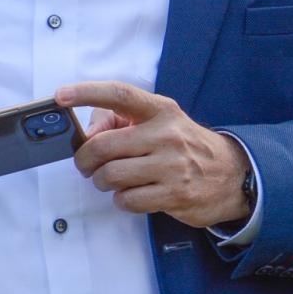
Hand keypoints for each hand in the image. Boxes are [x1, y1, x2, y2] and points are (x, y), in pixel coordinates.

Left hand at [60, 81, 249, 227]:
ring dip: (102, 182)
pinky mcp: (174, 194)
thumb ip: (123, 121)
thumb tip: (88, 132)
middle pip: (104, 146)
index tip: (61, 96)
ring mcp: (172, 166)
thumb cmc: (185, 146)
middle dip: (85, 160)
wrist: (232, 175)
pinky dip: (122, 200)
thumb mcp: (162, 123)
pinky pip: (127, 200)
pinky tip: (133, 194)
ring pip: (111, 176)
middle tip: (87, 165)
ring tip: (113, 180)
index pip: (120, 94)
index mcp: (161, 110)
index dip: (87, 93)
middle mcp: (166, 134)